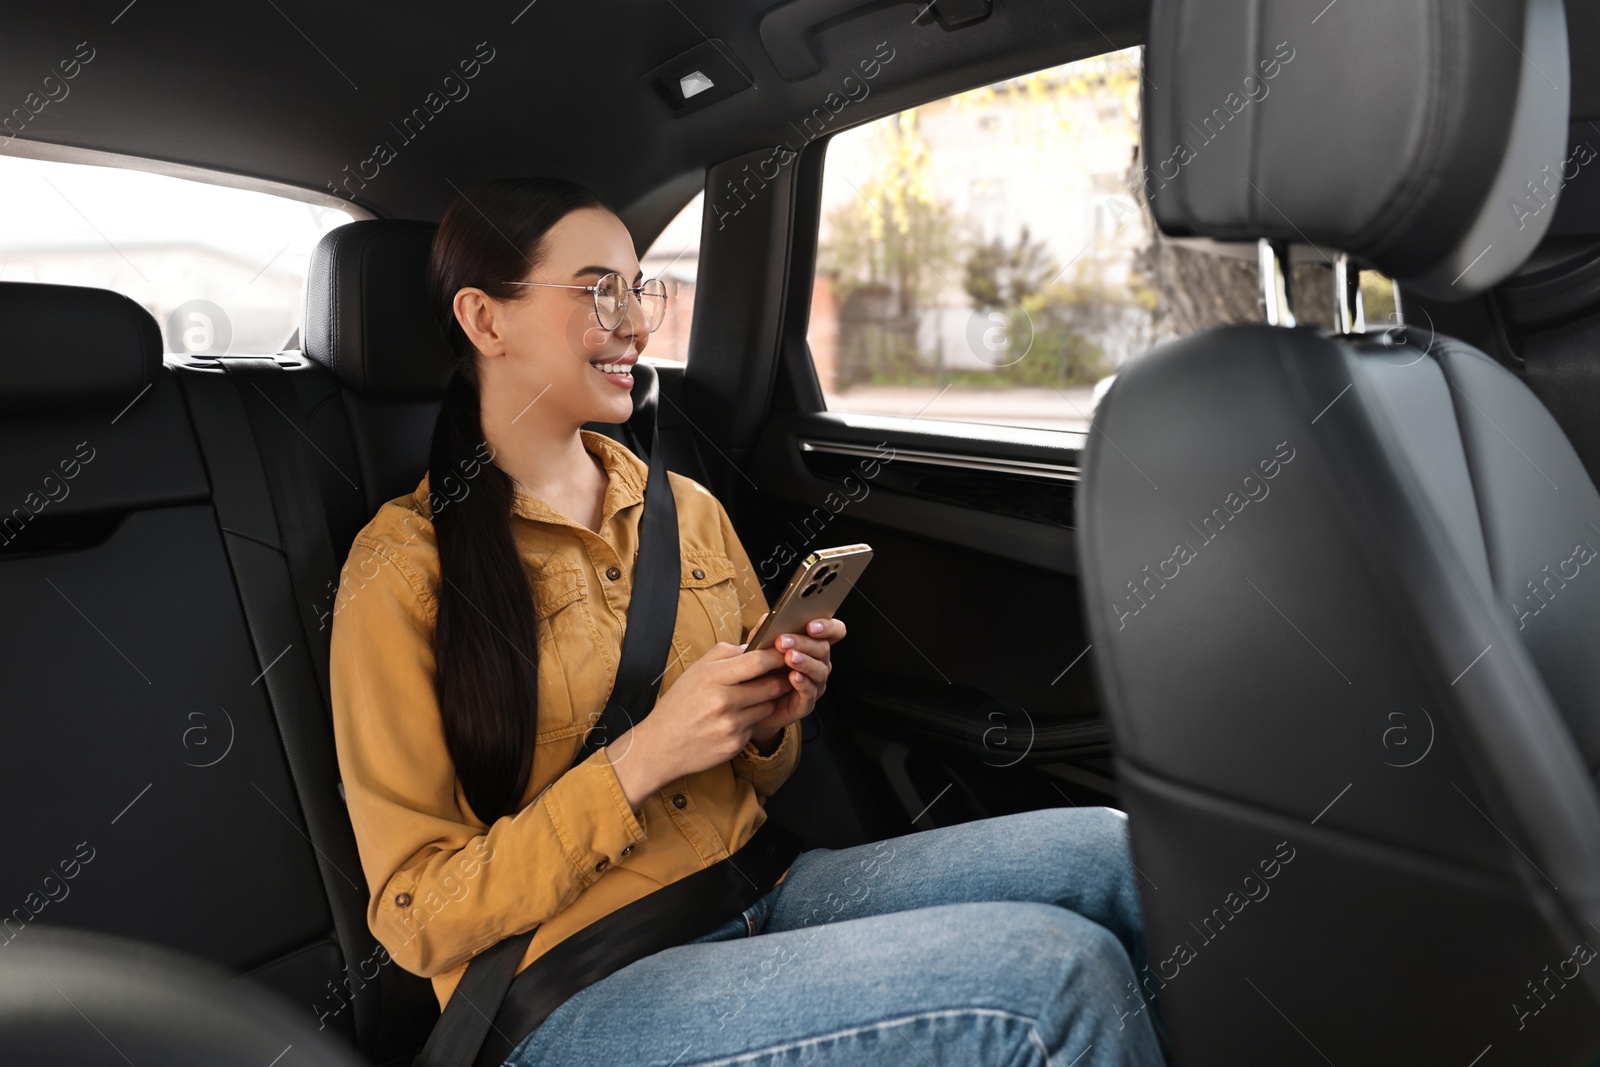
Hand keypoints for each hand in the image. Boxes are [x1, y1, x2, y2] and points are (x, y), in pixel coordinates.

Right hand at [608, 641, 791, 807]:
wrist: (660, 746)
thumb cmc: (679, 705)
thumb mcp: (695, 671)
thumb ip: (724, 654)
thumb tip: (753, 646)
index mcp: (712, 677)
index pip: (756, 662)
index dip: (776, 657)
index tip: (785, 653)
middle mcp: (723, 702)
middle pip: (770, 686)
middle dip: (779, 679)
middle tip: (783, 675)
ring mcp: (730, 725)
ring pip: (767, 706)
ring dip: (766, 701)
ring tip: (748, 699)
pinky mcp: (735, 744)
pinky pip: (756, 726)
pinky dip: (751, 721)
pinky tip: (733, 720)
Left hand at [744, 614, 846, 749]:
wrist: (749, 699)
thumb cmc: (759, 668)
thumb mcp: (759, 643)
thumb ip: (766, 628)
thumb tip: (772, 615)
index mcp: (812, 643)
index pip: (834, 631)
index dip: (828, 627)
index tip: (811, 626)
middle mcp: (819, 662)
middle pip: (824, 648)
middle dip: (805, 643)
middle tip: (784, 641)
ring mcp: (815, 682)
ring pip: (820, 670)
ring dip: (804, 662)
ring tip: (789, 658)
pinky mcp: (807, 702)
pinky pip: (811, 692)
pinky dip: (803, 683)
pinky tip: (793, 677)